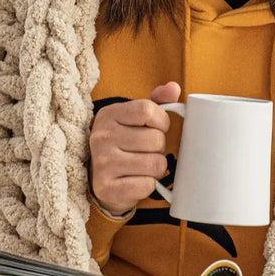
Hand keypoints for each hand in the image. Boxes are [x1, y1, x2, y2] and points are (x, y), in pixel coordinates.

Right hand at [89, 81, 180, 215]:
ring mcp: (103, 163)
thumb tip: (174, 88)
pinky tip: (136, 181)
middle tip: (147, 152)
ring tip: (143, 167)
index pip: (148, 110)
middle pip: (156, 140)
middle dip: (159, 149)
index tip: (157, 129)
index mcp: (109, 115)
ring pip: (155, 164)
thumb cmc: (124, 146)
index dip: (162, 122)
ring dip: (156, 168)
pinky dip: (148, 185)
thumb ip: (156, 102)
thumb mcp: (135, 121)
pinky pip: (147, 185)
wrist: (101, 181)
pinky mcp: (108, 188)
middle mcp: (102, 137)